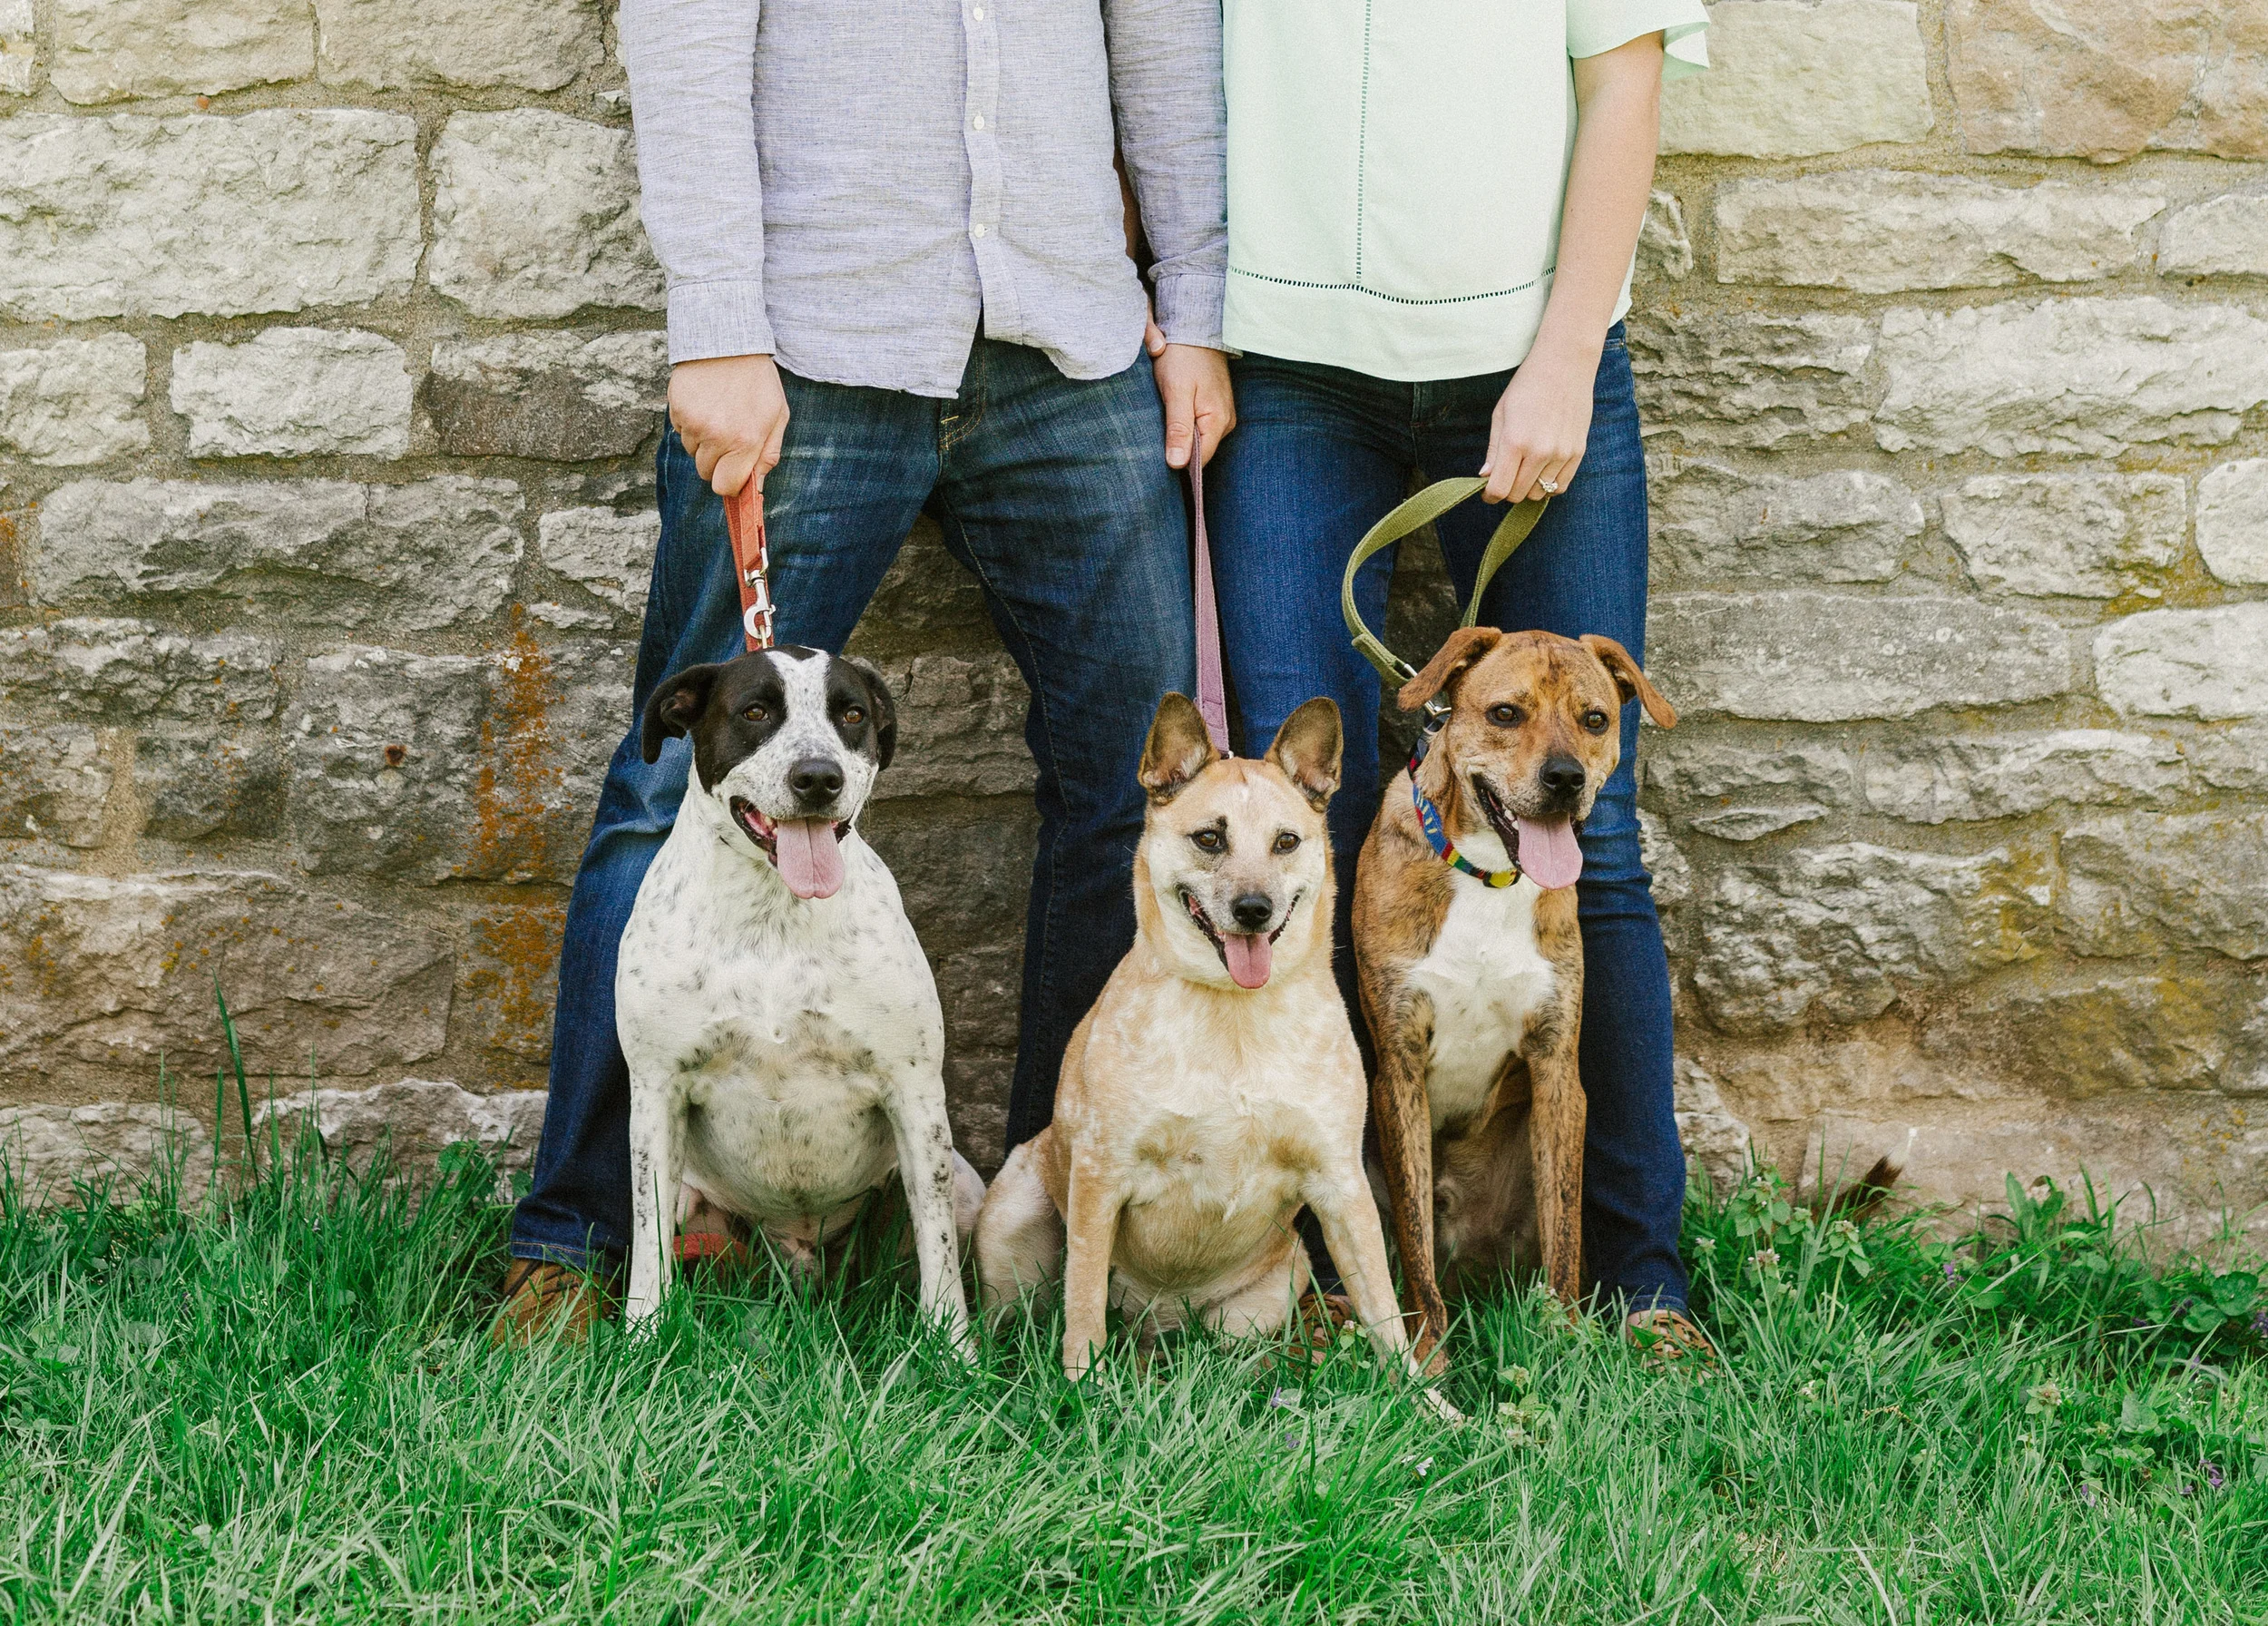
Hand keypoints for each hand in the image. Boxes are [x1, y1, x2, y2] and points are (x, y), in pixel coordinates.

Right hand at [669, 353, 789, 496]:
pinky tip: (704, 403)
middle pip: (705, 472)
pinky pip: (680, 431)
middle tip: (728, 435)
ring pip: (691, 451)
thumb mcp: (777, 417)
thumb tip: (755, 487)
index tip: (732, 472)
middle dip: (716, 461)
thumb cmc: (758, 381)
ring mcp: (694, 423)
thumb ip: (768, 455)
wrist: (728, 341)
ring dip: (703, 440)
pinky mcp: (677, 409)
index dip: (728, 483)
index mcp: (746, 441)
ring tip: (717, 413)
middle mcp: (717, 436)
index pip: (724, 486)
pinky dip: (690, 423)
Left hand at [1146, 319, 1234, 468]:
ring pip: (1198, 439)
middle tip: (1158, 429)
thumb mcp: (1176, 393)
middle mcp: (1226, 421)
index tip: (1158, 455)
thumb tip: (1177, 464)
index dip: (1179, 461)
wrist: (1194, 329)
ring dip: (1181, 434)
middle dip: (1178, 447)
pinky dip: (1185, 424)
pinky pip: (1200, 426)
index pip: (1199, 460)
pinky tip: (1174, 411)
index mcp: (1218, 421)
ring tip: (1166, 416)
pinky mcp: (1216, 407)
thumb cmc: (1182, 358)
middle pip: (1199, 451)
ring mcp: (1223, 414)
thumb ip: (1178, 429)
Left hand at [1479, 343, 1594, 503]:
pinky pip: (1560, 486)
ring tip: (1525, 469)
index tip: (1487, 492)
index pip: (1499, 489)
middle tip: (1505, 477)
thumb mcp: (1501, 414)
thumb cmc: (1527, 386)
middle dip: (1507, 490)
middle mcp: (1540, 452)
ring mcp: (1562, 454)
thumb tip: (1486, 477)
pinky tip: (1541, 471)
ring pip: (1539, 493)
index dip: (1490, 495)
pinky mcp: (1578, 452)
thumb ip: (1493, 450)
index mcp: (1515, 442)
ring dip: (1528, 487)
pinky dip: (1548, 485)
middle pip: (1518, 494)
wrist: (1565, 364)